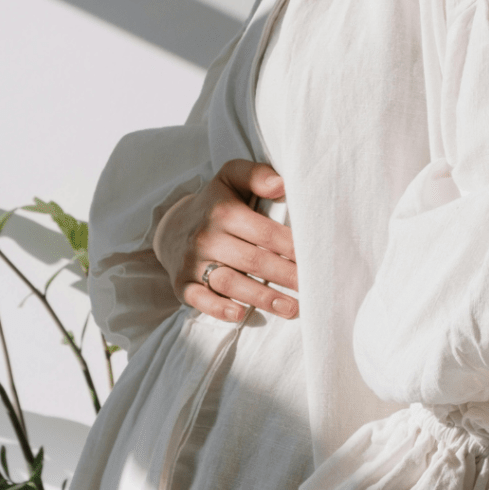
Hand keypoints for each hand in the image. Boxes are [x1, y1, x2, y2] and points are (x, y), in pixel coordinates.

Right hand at [152, 159, 297, 321]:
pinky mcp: (182, 283)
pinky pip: (199, 299)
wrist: (174, 224)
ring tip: (291, 308)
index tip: (314, 257)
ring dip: (262, 298)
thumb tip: (281, 184)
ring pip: (230, 283)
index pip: (265, 232)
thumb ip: (257, 175)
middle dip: (285, 276)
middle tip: (312, 288)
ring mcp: (193, 262)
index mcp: (223, 211)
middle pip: (253, 261)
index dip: (291, 246)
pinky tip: (242, 314)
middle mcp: (207, 237)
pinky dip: (219, 309)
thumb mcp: (233, 177)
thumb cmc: (217, 202)